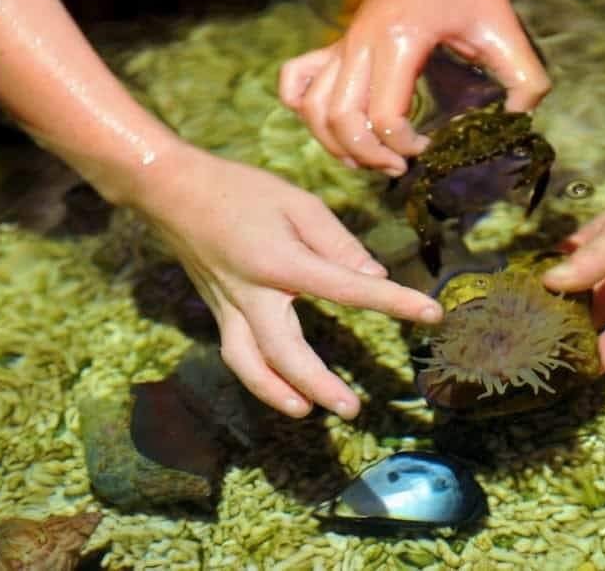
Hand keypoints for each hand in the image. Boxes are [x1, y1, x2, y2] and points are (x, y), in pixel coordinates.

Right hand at [136, 142, 442, 419]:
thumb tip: (374, 275)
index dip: (393, 302)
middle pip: (285, 352)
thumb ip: (338, 243)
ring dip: (280, 394)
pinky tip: (283, 391)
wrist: (172, 191)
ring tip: (312, 412)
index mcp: (281, 262)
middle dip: (318, 383)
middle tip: (352, 409)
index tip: (431, 314)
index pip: (348, 289)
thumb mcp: (298, 203)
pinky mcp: (218, 312)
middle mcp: (252, 294)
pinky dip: (260, 380)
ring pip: (251, 365)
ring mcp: (230, 308)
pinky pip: (238, 355)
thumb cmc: (241, 191)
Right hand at [279, 0, 548, 175]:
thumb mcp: (503, 28)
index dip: (405, 145)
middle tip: (400, 166)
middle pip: (341, 120)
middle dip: (369, 156)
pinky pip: (296, 82)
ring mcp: (342, 47)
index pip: (384, 116)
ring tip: (369, 159)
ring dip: (336, 144)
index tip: (430, 148)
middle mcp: (360, 46)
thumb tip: (518, 121)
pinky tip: (330, 128)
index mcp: (399, 43)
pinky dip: (302, 110)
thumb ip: (524, 78)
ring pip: (314, 110)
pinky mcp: (334, 48)